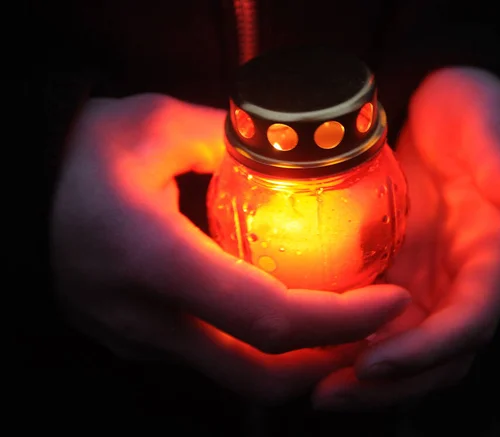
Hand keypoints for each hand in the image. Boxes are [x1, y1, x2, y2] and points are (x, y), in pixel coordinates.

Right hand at [51, 94, 409, 402]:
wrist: (22, 189)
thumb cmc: (82, 149)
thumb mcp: (158, 125)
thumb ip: (232, 139)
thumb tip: (291, 151)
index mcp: (152, 260)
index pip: (268, 318)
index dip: (341, 321)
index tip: (392, 302)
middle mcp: (144, 318)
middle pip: (259, 375)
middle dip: (330, 360)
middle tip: (374, 324)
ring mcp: (135, 340)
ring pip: (236, 377)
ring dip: (297, 358)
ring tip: (339, 319)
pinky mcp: (134, 341)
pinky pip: (210, 359)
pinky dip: (258, 347)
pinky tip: (279, 307)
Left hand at [313, 68, 499, 409]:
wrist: (438, 109)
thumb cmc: (469, 112)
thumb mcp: (485, 126)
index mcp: (494, 256)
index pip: (469, 322)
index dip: (427, 351)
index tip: (373, 364)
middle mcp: (461, 280)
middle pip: (434, 355)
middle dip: (387, 385)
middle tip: (328, 396)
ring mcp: (426, 280)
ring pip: (401, 347)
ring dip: (360, 375)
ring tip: (310, 385)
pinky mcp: (394, 271)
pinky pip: (372, 320)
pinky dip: (344, 341)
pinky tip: (307, 344)